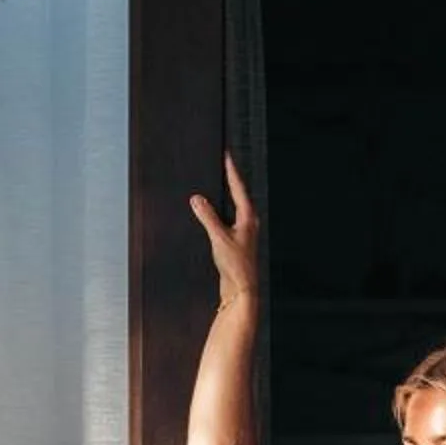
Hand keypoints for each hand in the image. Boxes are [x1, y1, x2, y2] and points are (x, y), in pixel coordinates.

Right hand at [188, 152, 261, 309]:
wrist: (241, 290)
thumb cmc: (236, 266)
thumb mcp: (219, 238)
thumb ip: (208, 217)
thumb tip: (197, 199)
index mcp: (248, 218)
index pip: (239, 188)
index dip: (231, 171)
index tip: (226, 155)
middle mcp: (248, 222)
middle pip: (238, 194)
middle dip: (230, 178)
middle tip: (224, 161)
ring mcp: (243, 232)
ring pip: (233, 206)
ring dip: (226, 193)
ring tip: (218, 179)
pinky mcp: (235, 241)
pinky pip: (226, 218)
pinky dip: (219, 210)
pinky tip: (211, 210)